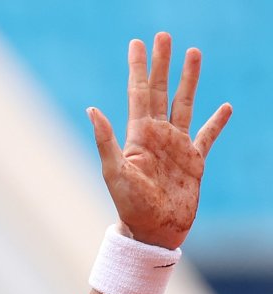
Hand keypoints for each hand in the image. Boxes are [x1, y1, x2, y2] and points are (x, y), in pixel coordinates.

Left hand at [88, 32, 230, 249]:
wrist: (152, 234)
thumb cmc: (130, 207)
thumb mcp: (114, 173)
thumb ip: (106, 141)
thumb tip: (92, 109)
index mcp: (138, 136)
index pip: (138, 93)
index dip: (138, 68)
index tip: (137, 43)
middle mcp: (157, 137)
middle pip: (160, 91)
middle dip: (161, 64)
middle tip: (163, 36)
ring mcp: (176, 147)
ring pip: (185, 104)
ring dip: (189, 79)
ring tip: (194, 53)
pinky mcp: (194, 162)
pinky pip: (208, 137)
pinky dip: (217, 122)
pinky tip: (225, 107)